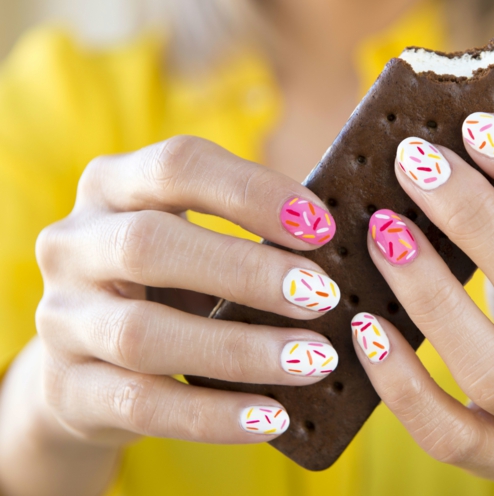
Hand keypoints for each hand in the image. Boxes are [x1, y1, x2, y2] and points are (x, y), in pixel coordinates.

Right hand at [1, 136, 345, 492]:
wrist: (87, 363)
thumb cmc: (168, 285)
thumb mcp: (194, 243)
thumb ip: (248, 235)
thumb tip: (341, 249)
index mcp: (112, 186)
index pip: (177, 165)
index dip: (253, 192)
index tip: (321, 227)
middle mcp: (74, 244)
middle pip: (150, 244)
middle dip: (246, 270)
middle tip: (323, 295)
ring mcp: (61, 319)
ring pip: (143, 333)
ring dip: (240, 349)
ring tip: (315, 359)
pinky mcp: (67, 388)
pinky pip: (142, 404)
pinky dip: (213, 414)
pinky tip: (272, 417)